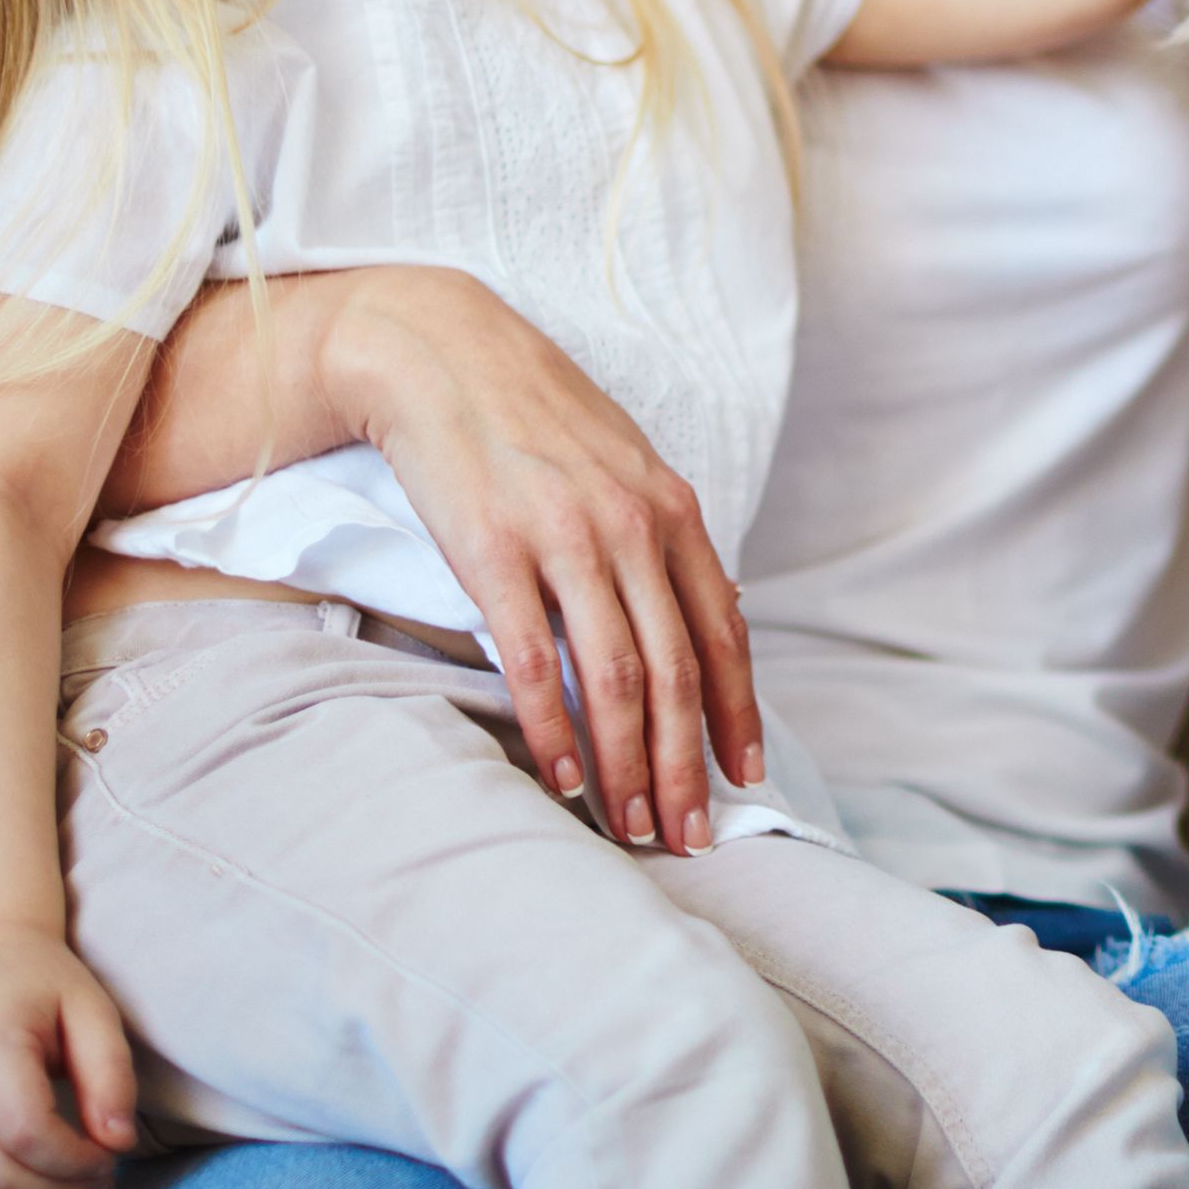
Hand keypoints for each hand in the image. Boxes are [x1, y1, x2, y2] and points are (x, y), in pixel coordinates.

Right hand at [318, 268, 759, 854]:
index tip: (746, 779)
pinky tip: (560, 777)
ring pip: (614, 678)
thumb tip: (710, 615)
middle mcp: (631, 528)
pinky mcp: (494, 552)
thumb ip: (663, 540)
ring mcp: (565, 540)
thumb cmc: (533, 416)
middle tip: (691, 836)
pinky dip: (552, 727)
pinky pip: (534, 659)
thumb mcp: (624, 465)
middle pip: (676, 672)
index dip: (738, 714)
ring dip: (626, 766)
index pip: (723, 635)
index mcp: (670, 512)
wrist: (441, 352)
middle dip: (687, 766)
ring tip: (631, 826)